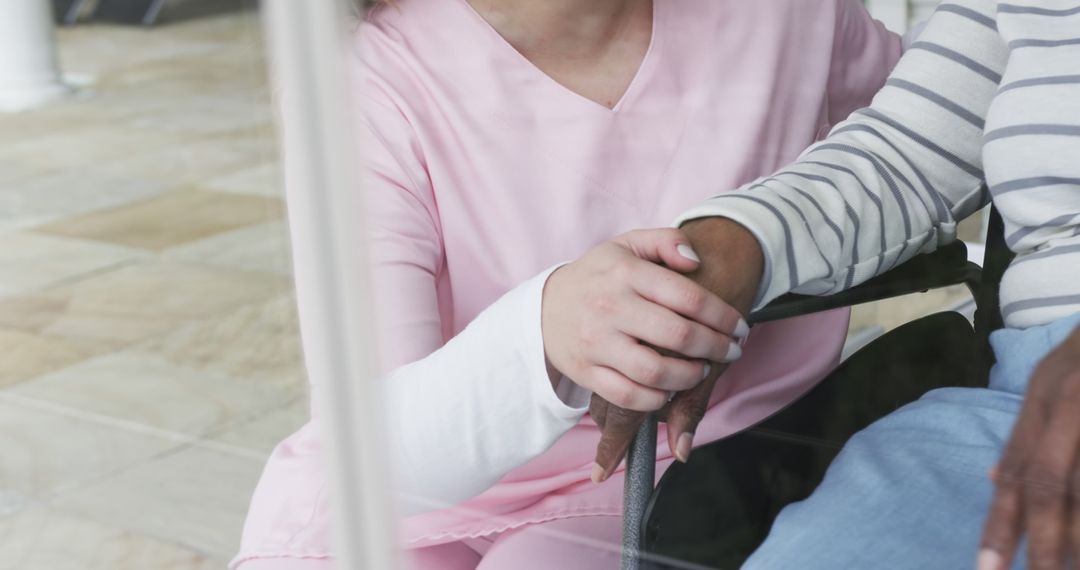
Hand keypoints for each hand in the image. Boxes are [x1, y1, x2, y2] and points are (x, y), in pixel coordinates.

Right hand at [591, 218, 764, 481]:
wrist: (544, 307)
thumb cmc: (599, 275)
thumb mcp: (627, 245)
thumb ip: (666, 241)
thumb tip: (696, 260)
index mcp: (625, 273)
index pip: (688, 297)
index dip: (723, 316)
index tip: (741, 328)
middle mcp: (609, 307)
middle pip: (678, 336)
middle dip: (716, 348)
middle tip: (732, 351)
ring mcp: (596, 342)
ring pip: (655, 371)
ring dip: (689, 376)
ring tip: (701, 370)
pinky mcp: (585, 372)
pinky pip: (628, 396)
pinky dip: (656, 399)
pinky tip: (669, 390)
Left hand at [979, 325, 1079, 569]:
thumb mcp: (1051, 380)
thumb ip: (1028, 434)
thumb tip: (994, 479)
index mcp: (1043, 398)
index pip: (1017, 470)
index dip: (1001, 523)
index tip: (988, 566)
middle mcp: (1067, 403)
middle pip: (1047, 484)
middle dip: (1045, 541)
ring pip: (1078, 487)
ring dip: (1077, 533)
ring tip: (1068, 564)